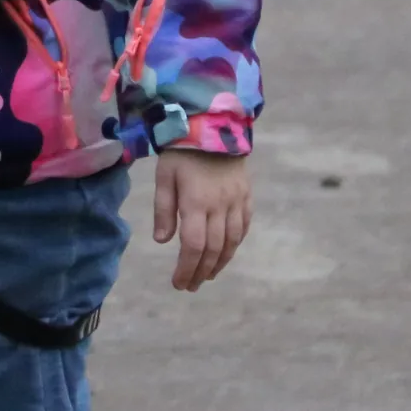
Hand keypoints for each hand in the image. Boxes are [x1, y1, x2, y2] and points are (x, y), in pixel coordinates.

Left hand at [151, 148, 250, 290]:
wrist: (213, 125)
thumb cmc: (182, 151)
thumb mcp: (164, 176)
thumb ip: (164, 209)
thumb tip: (163, 241)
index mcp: (196, 202)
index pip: (194, 246)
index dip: (186, 268)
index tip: (178, 283)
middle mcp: (220, 206)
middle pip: (214, 249)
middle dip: (201, 272)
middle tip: (189, 286)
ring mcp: (237, 202)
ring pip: (232, 242)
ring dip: (220, 263)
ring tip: (206, 275)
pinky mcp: (247, 196)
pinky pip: (244, 227)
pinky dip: (235, 245)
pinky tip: (225, 253)